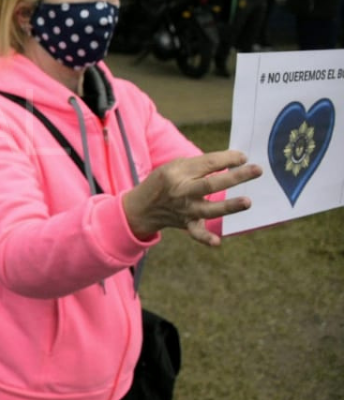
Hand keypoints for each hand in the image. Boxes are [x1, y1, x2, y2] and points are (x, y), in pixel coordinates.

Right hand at [121, 150, 261, 245]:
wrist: (143, 206)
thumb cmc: (165, 181)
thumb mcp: (175, 166)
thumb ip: (201, 164)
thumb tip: (236, 162)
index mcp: (178, 173)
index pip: (207, 164)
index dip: (228, 159)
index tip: (244, 157)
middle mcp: (182, 192)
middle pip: (211, 184)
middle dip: (236, 177)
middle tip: (257, 170)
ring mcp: (185, 210)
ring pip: (209, 209)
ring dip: (229, 206)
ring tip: (247, 202)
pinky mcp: (186, 224)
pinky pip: (196, 233)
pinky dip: (205, 238)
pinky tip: (217, 242)